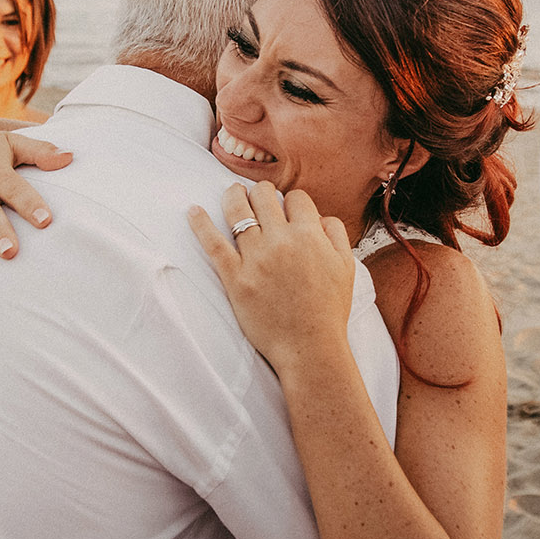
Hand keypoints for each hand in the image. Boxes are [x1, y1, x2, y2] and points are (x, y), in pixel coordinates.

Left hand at [189, 182, 354, 373]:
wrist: (310, 347)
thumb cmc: (330, 309)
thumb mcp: (347, 267)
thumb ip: (336, 234)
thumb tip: (319, 217)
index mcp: (310, 235)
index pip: (296, 198)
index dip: (292, 201)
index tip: (287, 208)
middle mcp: (281, 241)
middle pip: (264, 196)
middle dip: (261, 191)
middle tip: (258, 195)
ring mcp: (256, 259)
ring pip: (237, 211)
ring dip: (232, 195)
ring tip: (232, 192)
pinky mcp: (235, 278)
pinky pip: (213, 244)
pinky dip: (200, 224)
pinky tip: (193, 211)